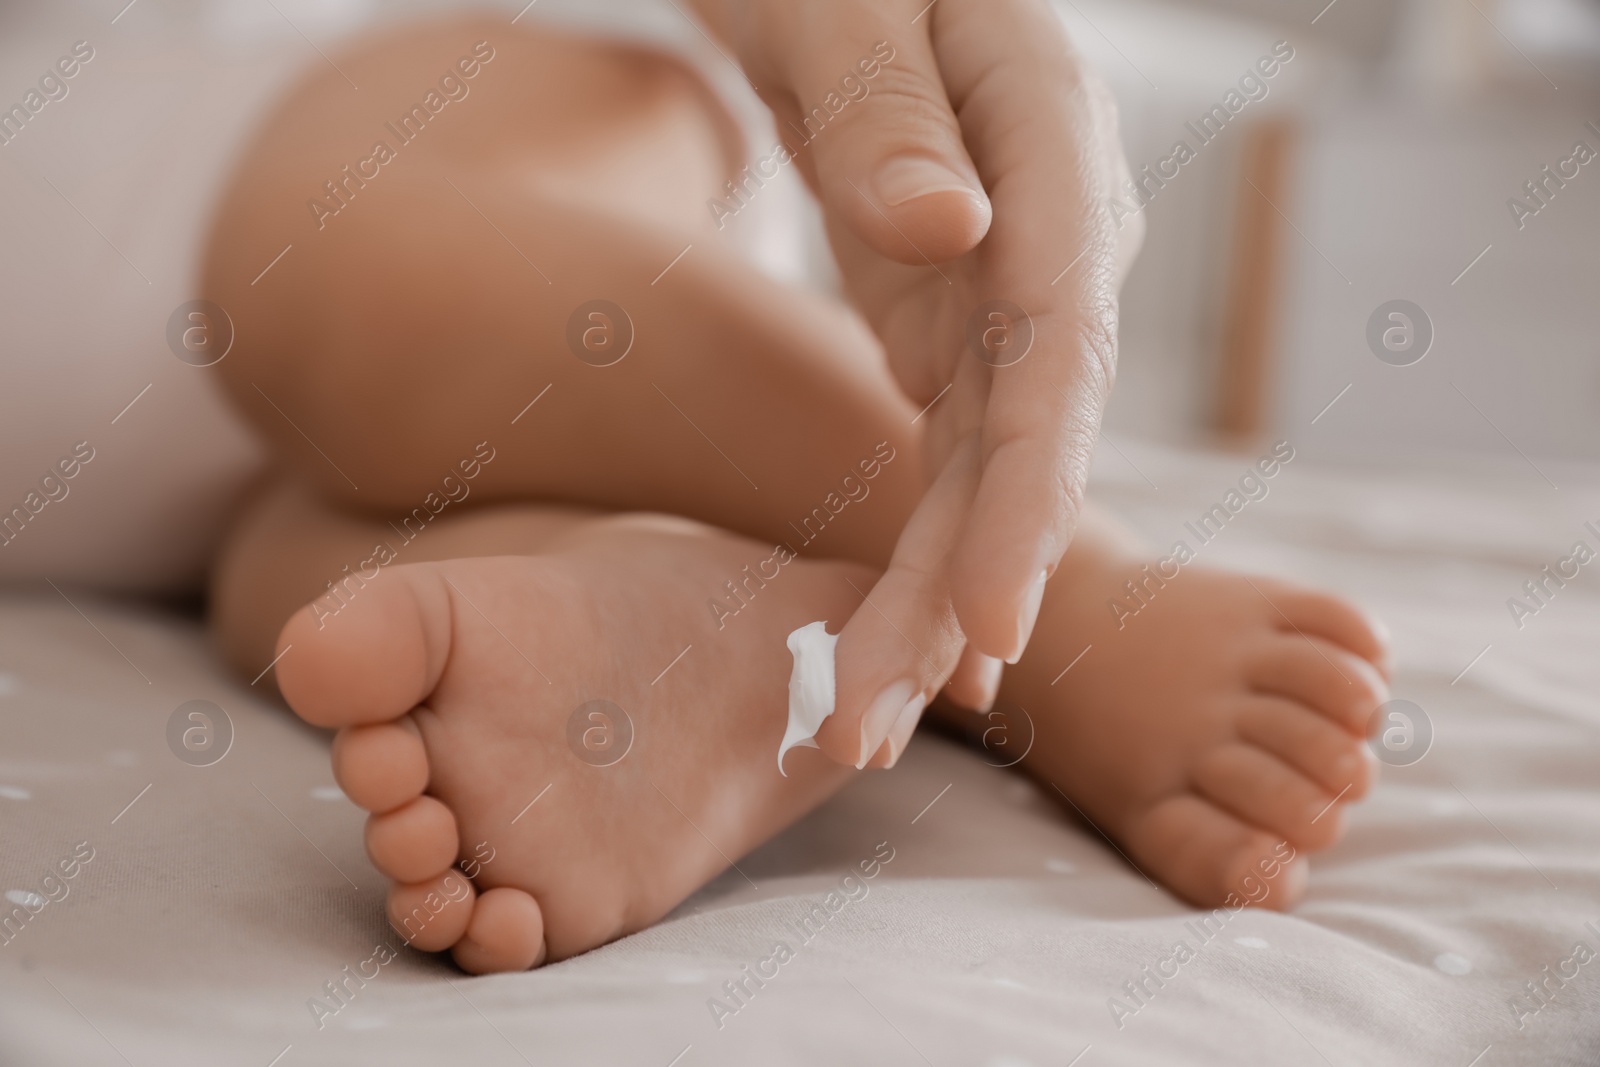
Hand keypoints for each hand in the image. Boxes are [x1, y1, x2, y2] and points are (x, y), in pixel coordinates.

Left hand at [691, 0, 1140, 765]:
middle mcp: (1057, 231)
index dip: (1032, 488)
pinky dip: (923, 549)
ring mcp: (1013, 284)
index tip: (990, 619)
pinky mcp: (959, 319)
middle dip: (964, 588)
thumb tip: (949, 231)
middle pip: (1030, 435)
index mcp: (1052, 136)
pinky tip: (904, 651)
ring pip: (988, 468)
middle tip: (874, 725)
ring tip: (861, 726)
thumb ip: (889, 109)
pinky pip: (951, 450)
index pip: (1061, 334)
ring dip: (931, 600)